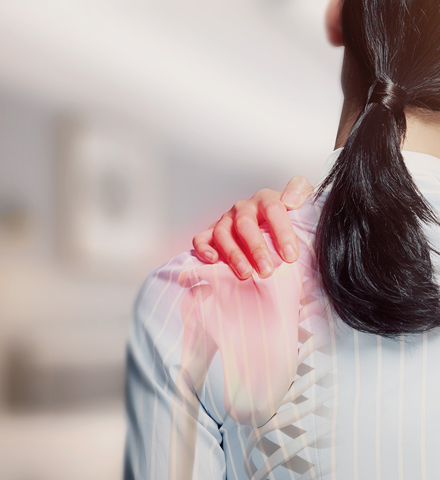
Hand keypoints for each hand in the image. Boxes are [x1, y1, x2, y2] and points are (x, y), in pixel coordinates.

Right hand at [192, 176, 313, 278]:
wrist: (270, 223)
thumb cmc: (287, 218)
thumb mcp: (302, 199)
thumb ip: (299, 191)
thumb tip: (291, 201)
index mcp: (265, 199)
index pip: (273, 209)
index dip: (282, 232)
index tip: (291, 256)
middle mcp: (244, 208)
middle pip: (245, 223)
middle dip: (256, 248)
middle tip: (266, 270)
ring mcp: (226, 220)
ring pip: (223, 233)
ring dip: (233, 254)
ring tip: (245, 273)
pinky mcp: (212, 233)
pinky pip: (201, 238)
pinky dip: (204, 249)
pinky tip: (213, 261)